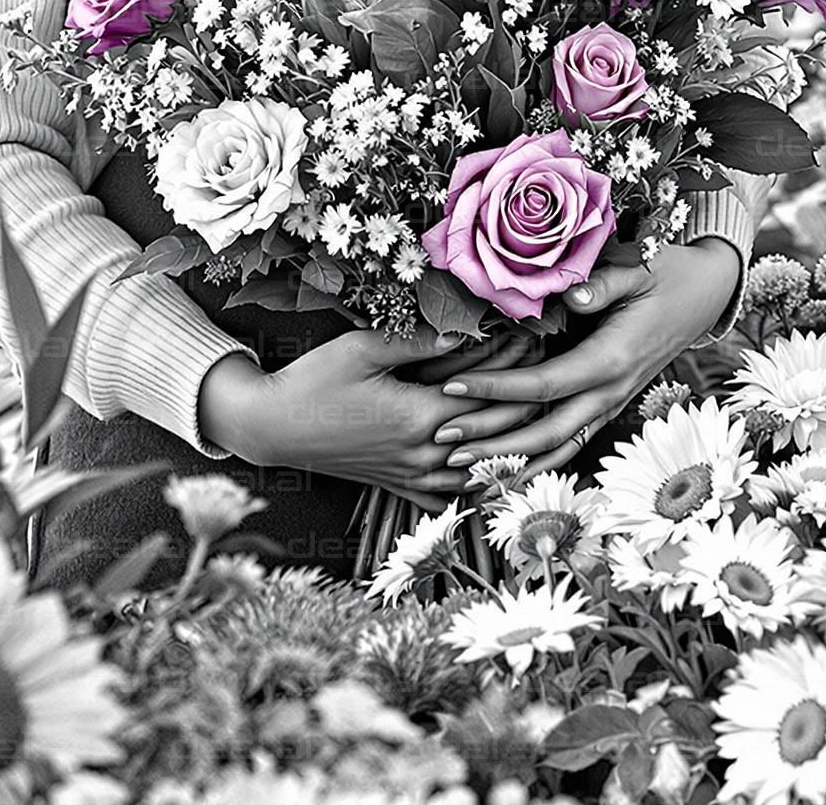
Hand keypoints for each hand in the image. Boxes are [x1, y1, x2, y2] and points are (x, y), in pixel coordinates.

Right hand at [198, 322, 538, 509]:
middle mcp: (424, 455)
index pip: (488, 395)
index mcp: (420, 418)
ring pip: (483, 472)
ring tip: (543, 423)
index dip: (516, 366)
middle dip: (527, 401)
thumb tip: (469, 328)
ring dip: (514, 448)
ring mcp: (413, 477)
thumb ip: (420, 341)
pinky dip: (482, 485)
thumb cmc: (314, 380)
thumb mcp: (363, 347)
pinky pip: (454, 496)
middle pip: (495, 434)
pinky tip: (500, 475)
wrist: (274, 428)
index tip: (538, 338)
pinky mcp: (401, 486)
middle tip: (550, 371)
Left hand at [430, 240, 741, 486]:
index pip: (544, 385)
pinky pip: (569, 441)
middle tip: (441, 441)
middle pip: (545, 431)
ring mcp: (610, 402)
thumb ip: (603, 283)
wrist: (701, 295)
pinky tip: (503, 469)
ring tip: (461, 469)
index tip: (453, 386)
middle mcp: (610, 391)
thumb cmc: (665, 274)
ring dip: (510, 462)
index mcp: (611, 359)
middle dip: (492, 441)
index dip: (497, 389)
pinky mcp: (607, 402)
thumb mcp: (637, 268)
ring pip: (558, 448)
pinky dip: (535, 460)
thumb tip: (573, 296)